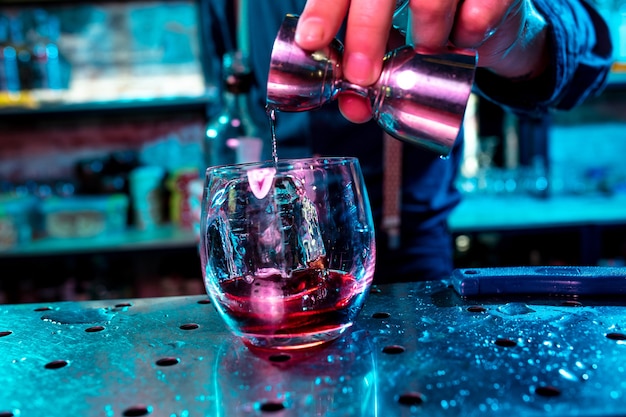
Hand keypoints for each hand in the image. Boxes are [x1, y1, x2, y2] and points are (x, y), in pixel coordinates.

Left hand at [295, 0, 548, 122]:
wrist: (490, 11)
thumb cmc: (428, 23)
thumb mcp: (391, 42)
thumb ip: (367, 69)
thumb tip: (353, 107)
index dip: (324, 11)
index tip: (312, 41)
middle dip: (366, 34)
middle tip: (363, 76)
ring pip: (430, 3)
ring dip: (426, 42)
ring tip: (428, 51)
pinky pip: (476, 16)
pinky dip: (467, 37)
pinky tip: (464, 38)